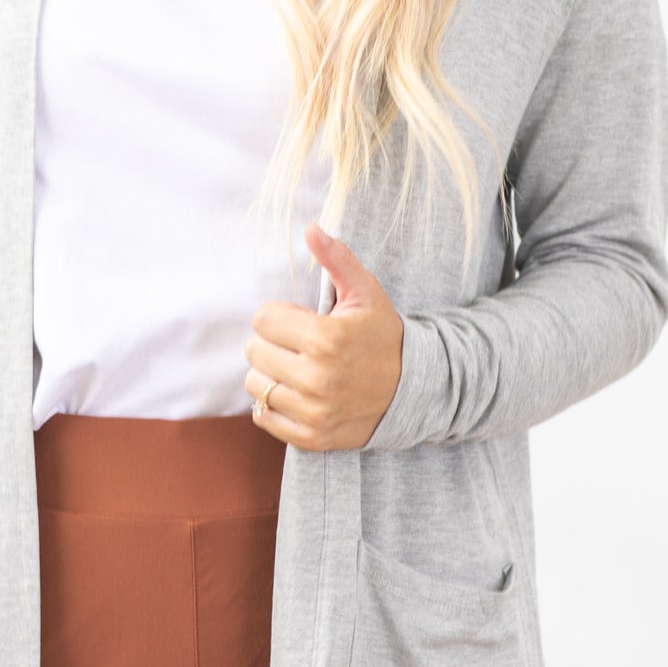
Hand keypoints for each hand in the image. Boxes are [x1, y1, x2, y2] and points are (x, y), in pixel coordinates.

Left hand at [244, 224, 403, 451]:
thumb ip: (336, 259)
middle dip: (273, 342)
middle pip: (254, 351)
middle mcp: (316, 378)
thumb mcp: (365, 292)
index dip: (279, 315)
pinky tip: (296, 392)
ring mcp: (313, 412)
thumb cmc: (382, 335)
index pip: (262, 319)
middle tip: (299, 345)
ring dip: (270, 373)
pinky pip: (263, 416)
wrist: (413, 390)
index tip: (301, 320)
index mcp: (325, 338)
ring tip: (297, 368)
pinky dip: (272, 404)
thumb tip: (310, 229)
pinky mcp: (311, 437)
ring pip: (255, 384)